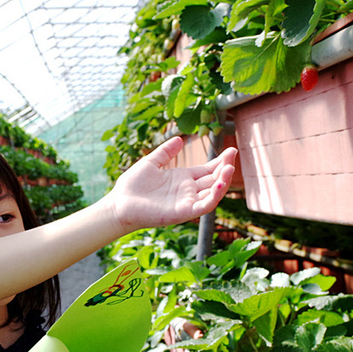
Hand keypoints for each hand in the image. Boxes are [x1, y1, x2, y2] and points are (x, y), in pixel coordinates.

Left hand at [106, 137, 236, 231]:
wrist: (119, 203)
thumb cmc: (133, 185)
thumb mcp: (151, 162)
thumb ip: (165, 152)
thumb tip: (179, 139)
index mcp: (182, 178)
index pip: (208, 170)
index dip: (220, 161)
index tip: (231, 150)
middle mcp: (188, 191)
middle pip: (213, 179)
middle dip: (225, 168)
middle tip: (233, 154)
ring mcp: (187, 202)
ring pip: (212, 193)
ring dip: (223, 181)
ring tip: (229, 167)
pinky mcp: (183, 212)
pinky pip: (203, 206)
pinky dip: (214, 196)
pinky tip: (218, 184)